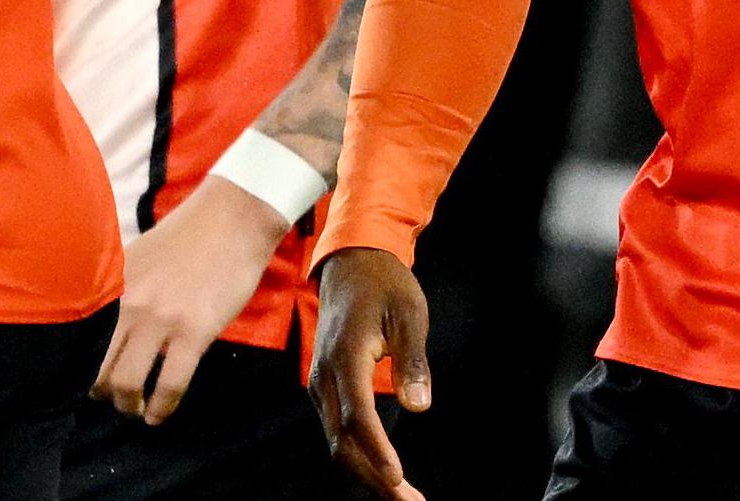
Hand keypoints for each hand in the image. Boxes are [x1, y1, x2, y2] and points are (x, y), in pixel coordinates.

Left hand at [93, 175, 292, 422]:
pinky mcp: (193, 331)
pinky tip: (159, 416)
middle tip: (113, 399)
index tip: (85, 380)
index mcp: (111, 286)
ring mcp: (159, 319)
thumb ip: (119, 291)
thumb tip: (104, 326)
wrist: (233, 218)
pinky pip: (169, 383)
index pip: (79, 341)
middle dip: (101, 393)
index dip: (77, 369)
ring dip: (129, 405)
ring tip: (137, 409)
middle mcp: (126, 304)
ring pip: (127, 383)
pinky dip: (162, 408)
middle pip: (97, 368)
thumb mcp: (137, 258)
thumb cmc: (188, 236)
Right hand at [310, 247, 432, 500]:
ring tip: (403, 496)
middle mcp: (324, 377)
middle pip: (342, 442)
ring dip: (367, 473)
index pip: (357, 416)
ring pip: (336, 443)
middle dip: (375, 478)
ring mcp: (320, 384)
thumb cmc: (384, 284)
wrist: (351, 262)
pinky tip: (383, 471)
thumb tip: (419, 406)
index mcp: (345, 357)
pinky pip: (336, 432)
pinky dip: (359, 457)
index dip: (377, 451)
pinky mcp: (325, 388)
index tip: (398, 479)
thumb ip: (412, 361)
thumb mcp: (409, 314)